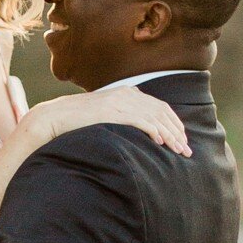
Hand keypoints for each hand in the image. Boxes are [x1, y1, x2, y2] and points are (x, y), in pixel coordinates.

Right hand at [25, 82, 189, 154]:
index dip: (174, 123)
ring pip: (154, 118)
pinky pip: (140, 121)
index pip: (159, 106)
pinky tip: (162, 142)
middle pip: (161, 112)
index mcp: (127, 92)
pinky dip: (154, 131)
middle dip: (177, 131)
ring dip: (170, 135)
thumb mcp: (105, 114)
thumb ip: (123, 116)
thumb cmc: (78, 121)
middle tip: (186, 150)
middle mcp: (126, 94)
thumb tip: (139, 132)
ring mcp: (119, 101)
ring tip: (179, 150)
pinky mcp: (112, 111)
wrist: (55, 117)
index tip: (182, 139)